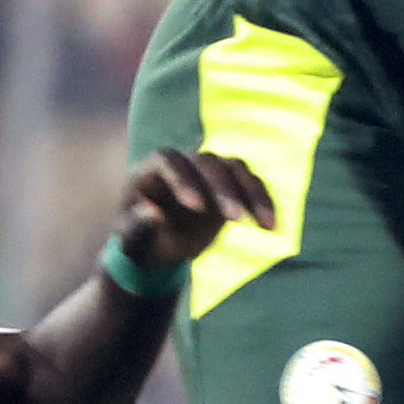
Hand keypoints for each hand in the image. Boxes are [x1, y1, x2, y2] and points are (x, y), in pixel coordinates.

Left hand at [116, 147, 274, 279]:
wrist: (159, 243)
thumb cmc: (140, 239)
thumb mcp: (132, 239)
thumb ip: (138, 225)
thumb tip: (153, 213)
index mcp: (152, 169)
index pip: (169, 160)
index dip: (183, 179)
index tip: (196, 207)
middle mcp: (184, 162)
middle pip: (208, 162)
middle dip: (223, 188)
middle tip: (235, 219)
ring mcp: (209, 171)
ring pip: (235, 168)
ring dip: (252, 194)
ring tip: (265, 225)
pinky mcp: (230, 184)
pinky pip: (252, 185)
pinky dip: (263, 203)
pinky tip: (271, 227)